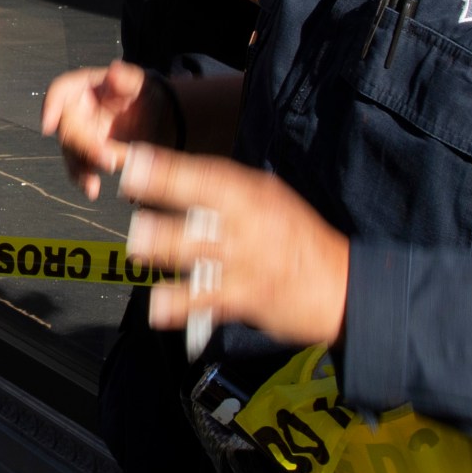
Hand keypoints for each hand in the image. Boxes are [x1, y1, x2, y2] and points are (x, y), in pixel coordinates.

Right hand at [42, 61, 171, 198]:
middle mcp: (74, 111)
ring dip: (80, 169)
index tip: (49, 126)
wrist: (155, 116)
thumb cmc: (143, 93)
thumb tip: (115, 70)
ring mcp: (79, 135)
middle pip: (66, 129)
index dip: (50, 106)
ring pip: (70, 153)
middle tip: (108, 159)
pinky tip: (93, 190)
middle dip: (83, 146)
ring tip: (93, 185)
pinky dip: (84, 180)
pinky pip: (80, 168)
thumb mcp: (140, 83)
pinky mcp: (86, 155)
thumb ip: (127, 78)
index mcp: (82, 87)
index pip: (59, 92)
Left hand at [117, 143, 349, 348]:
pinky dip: (180, 306)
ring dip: (165, 248)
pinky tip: (158, 309)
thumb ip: (226, 191)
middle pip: (199, 206)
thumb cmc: (298, 240)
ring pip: (197, 250)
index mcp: (253, 193)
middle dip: (163, 201)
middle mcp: (249, 222)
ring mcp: (246, 260)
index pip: (206, 174)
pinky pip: (207, 299)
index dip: (167, 168)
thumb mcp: (271, 199)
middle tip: (129, 194)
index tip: (134, 163)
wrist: (341, 285)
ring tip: (138, 249)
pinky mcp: (246, 296)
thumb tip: (173, 176)